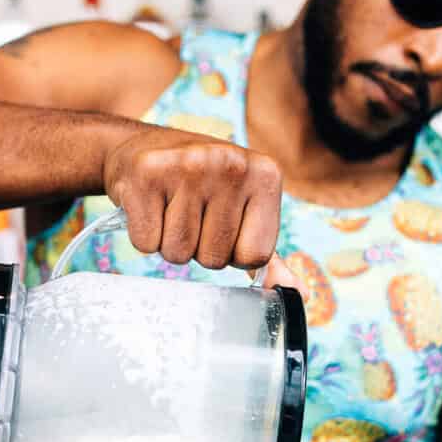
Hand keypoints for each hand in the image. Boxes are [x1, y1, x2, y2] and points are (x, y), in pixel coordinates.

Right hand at [101, 125, 281, 270]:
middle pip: (214, 259)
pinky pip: (146, 243)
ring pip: (178, 254)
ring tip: (171, 209)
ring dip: (170, 242)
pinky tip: (150, 205)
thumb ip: (267, 252)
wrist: (144, 146)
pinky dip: (145, 235)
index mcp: (265, 174)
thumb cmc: (201, 186)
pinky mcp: (147, 173)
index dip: (233, 253)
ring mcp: (188, 165)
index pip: (255, 257)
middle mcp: (231, 164)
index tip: (223, 225)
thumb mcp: (243, 208)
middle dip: (199, 249)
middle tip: (192, 214)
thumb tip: (298, 294)